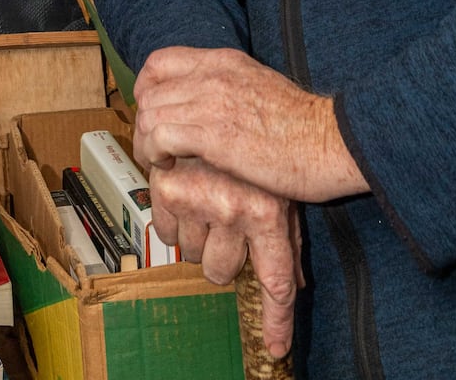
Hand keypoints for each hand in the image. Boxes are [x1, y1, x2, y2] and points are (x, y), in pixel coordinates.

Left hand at [133, 46, 367, 202]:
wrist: (332, 142)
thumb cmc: (305, 127)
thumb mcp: (262, 88)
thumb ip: (231, 89)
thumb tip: (206, 105)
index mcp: (226, 60)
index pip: (160, 61)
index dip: (147, 90)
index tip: (155, 116)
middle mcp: (214, 73)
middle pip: (149, 90)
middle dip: (145, 124)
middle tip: (158, 151)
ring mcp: (213, 100)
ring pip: (149, 114)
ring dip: (149, 144)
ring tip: (166, 164)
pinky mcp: (214, 134)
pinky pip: (160, 137)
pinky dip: (158, 156)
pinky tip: (175, 170)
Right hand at [148, 155, 303, 358]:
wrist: (253, 108)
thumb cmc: (270, 149)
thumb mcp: (284, 194)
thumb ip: (284, 243)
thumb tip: (290, 303)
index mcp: (270, 214)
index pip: (276, 278)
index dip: (277, 317)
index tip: (277, 347)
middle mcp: (238, 210)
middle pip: (223, 271)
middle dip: (224, 254)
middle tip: (229, 217)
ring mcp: (204, 199)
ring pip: (192, 252)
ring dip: (196, 233)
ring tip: (208, 199)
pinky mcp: (171, 189)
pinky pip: (165, 230)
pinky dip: (170, 217)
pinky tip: (182, 193)